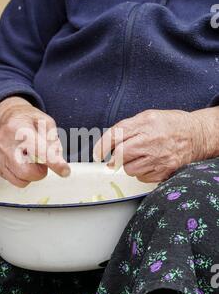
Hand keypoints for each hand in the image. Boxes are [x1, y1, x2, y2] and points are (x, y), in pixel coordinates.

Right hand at [0, 97, 69, 186]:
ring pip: (20, 180)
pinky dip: (19, 174)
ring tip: (30, 160)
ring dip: (30, 174)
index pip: (40, 150)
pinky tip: (20, 161)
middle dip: (40, 172)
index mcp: (19, 128)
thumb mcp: (46, 123)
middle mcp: (5, 142)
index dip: (54, 162)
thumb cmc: (28, 120)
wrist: (6, 117)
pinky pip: (11, 179)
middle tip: (42, 163)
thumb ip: (53, 141)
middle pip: (26, 172)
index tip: (65, 171)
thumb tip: (58, 160)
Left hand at [93, 109, 213, 182]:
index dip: (102, 146)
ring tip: (138, 158)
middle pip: (121, 155)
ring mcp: (158, 157)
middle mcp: (151, 141)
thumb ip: (127, 127)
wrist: (196, 135)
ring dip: (128, 166)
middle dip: (114, 158)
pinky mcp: (164, 170)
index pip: (116, 135)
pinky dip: (140, 173)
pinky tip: (148, 163)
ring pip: (129, 169)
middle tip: (114, 159)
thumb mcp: (147, 116)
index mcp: (145, 124)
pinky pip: (141, 177)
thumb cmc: (170, 124)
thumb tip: (108, 143)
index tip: (97, 154)